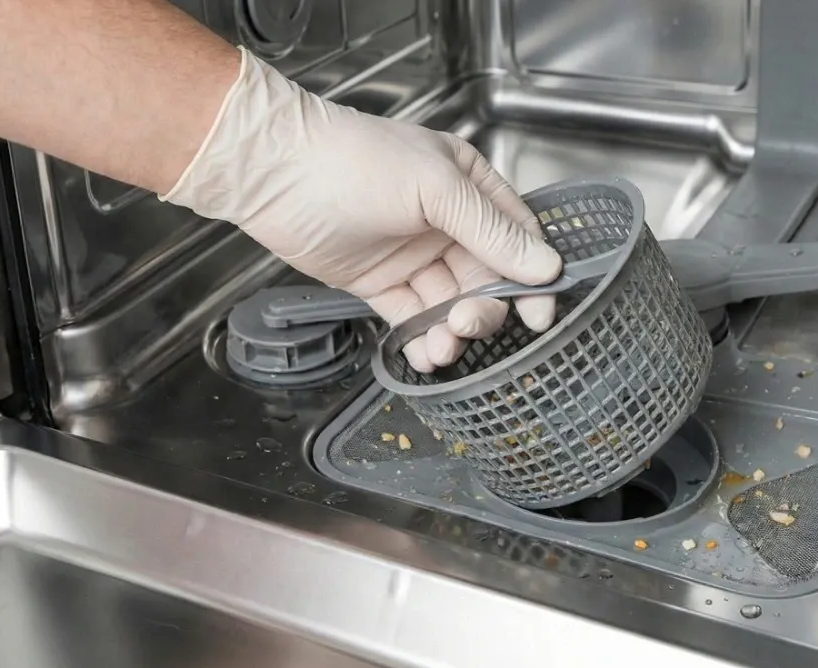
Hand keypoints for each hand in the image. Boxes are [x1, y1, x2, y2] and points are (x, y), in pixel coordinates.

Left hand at [161, 47, 561, 372]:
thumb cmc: (353, 162)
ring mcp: (414, 255)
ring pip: (450, 304)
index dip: (532, 277)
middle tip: (468, 324)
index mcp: (468, 187)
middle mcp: (446, 222)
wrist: (274, 173)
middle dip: (484, 310)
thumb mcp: (435, 188)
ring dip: (452, 331)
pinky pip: (413, 318)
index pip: (518, 237)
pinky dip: (422, 340)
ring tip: (442, 348)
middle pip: (487, 279)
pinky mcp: (382, 284)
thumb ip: (490, 232)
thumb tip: (543, 267)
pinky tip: (426, 355)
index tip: (539, 314)